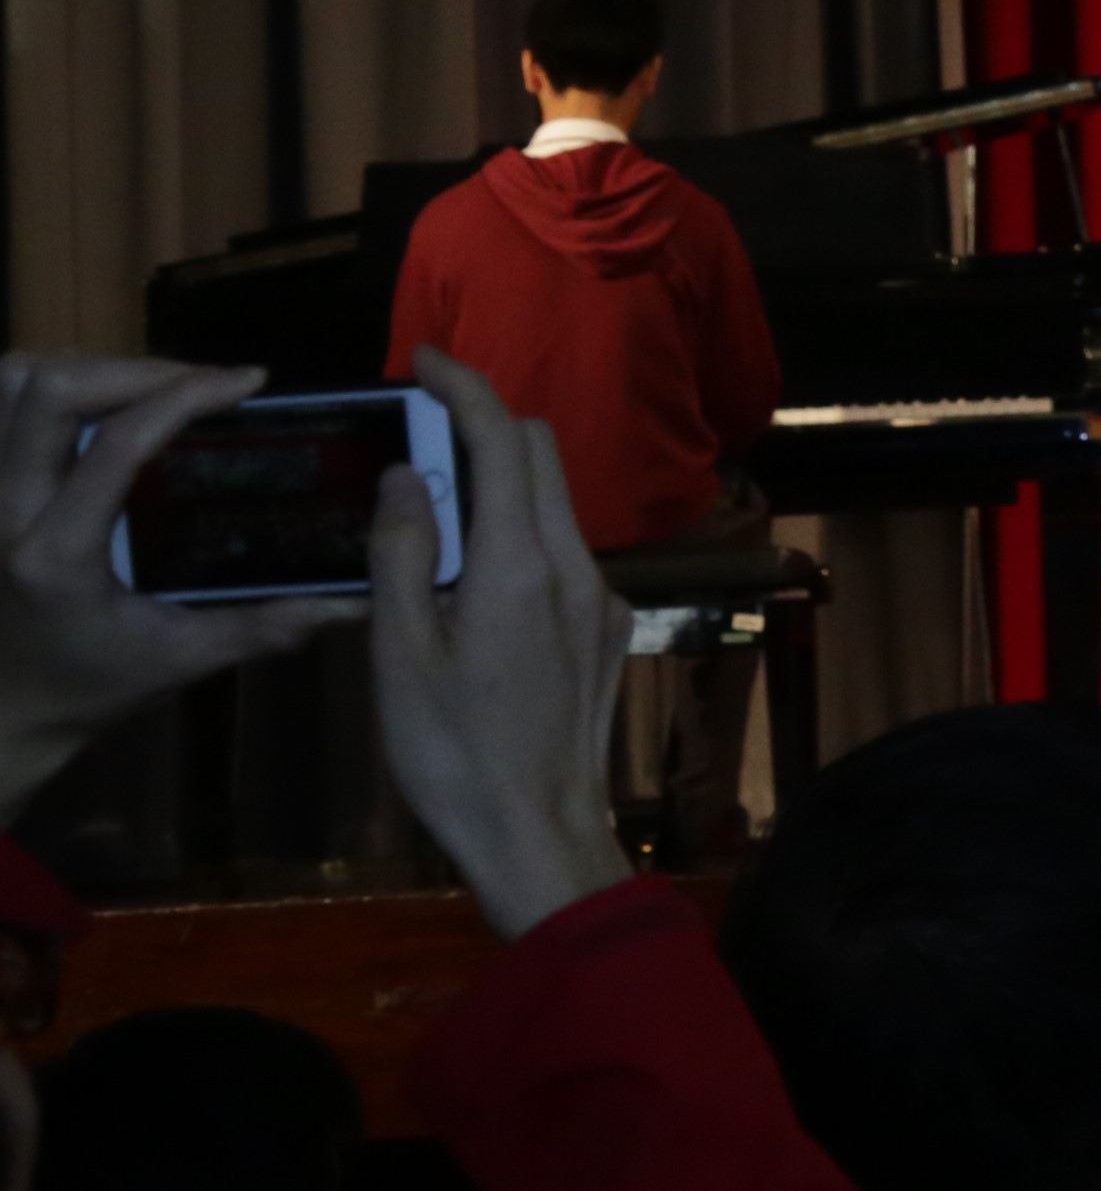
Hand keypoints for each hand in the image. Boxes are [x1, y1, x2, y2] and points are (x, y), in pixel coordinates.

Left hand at [0, 357, 352, 817]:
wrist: (6, 709)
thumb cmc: (94, 685)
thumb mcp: (182, 659)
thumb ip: (264, 625)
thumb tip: (356, 600)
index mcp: (59, 554)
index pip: (118, 444)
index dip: (187, 395)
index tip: (249, 382)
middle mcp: (6, 510)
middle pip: (51, 392)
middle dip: (137, 369)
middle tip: (201, 383)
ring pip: (13, 383)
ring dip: (86, 369)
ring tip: (151, 388)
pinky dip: (50, 382)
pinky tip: (102, 401)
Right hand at [366, 356, 633, 938]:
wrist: (538, 832)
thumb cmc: (453, 751)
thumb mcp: (401, 653)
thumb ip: (403, 554)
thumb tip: (406, 477)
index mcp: (521, 563)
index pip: (504, 440)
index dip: (466, 386)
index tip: (426, 359)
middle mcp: (577, 567)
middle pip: (541, 459)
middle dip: (486, 424)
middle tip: (420, 424)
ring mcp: (602, 599)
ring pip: (555, 506)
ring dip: (500, 482)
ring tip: (433, 500)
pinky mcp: (608, 631)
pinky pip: (562, 555)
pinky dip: (518, 534)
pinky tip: (472, 572)